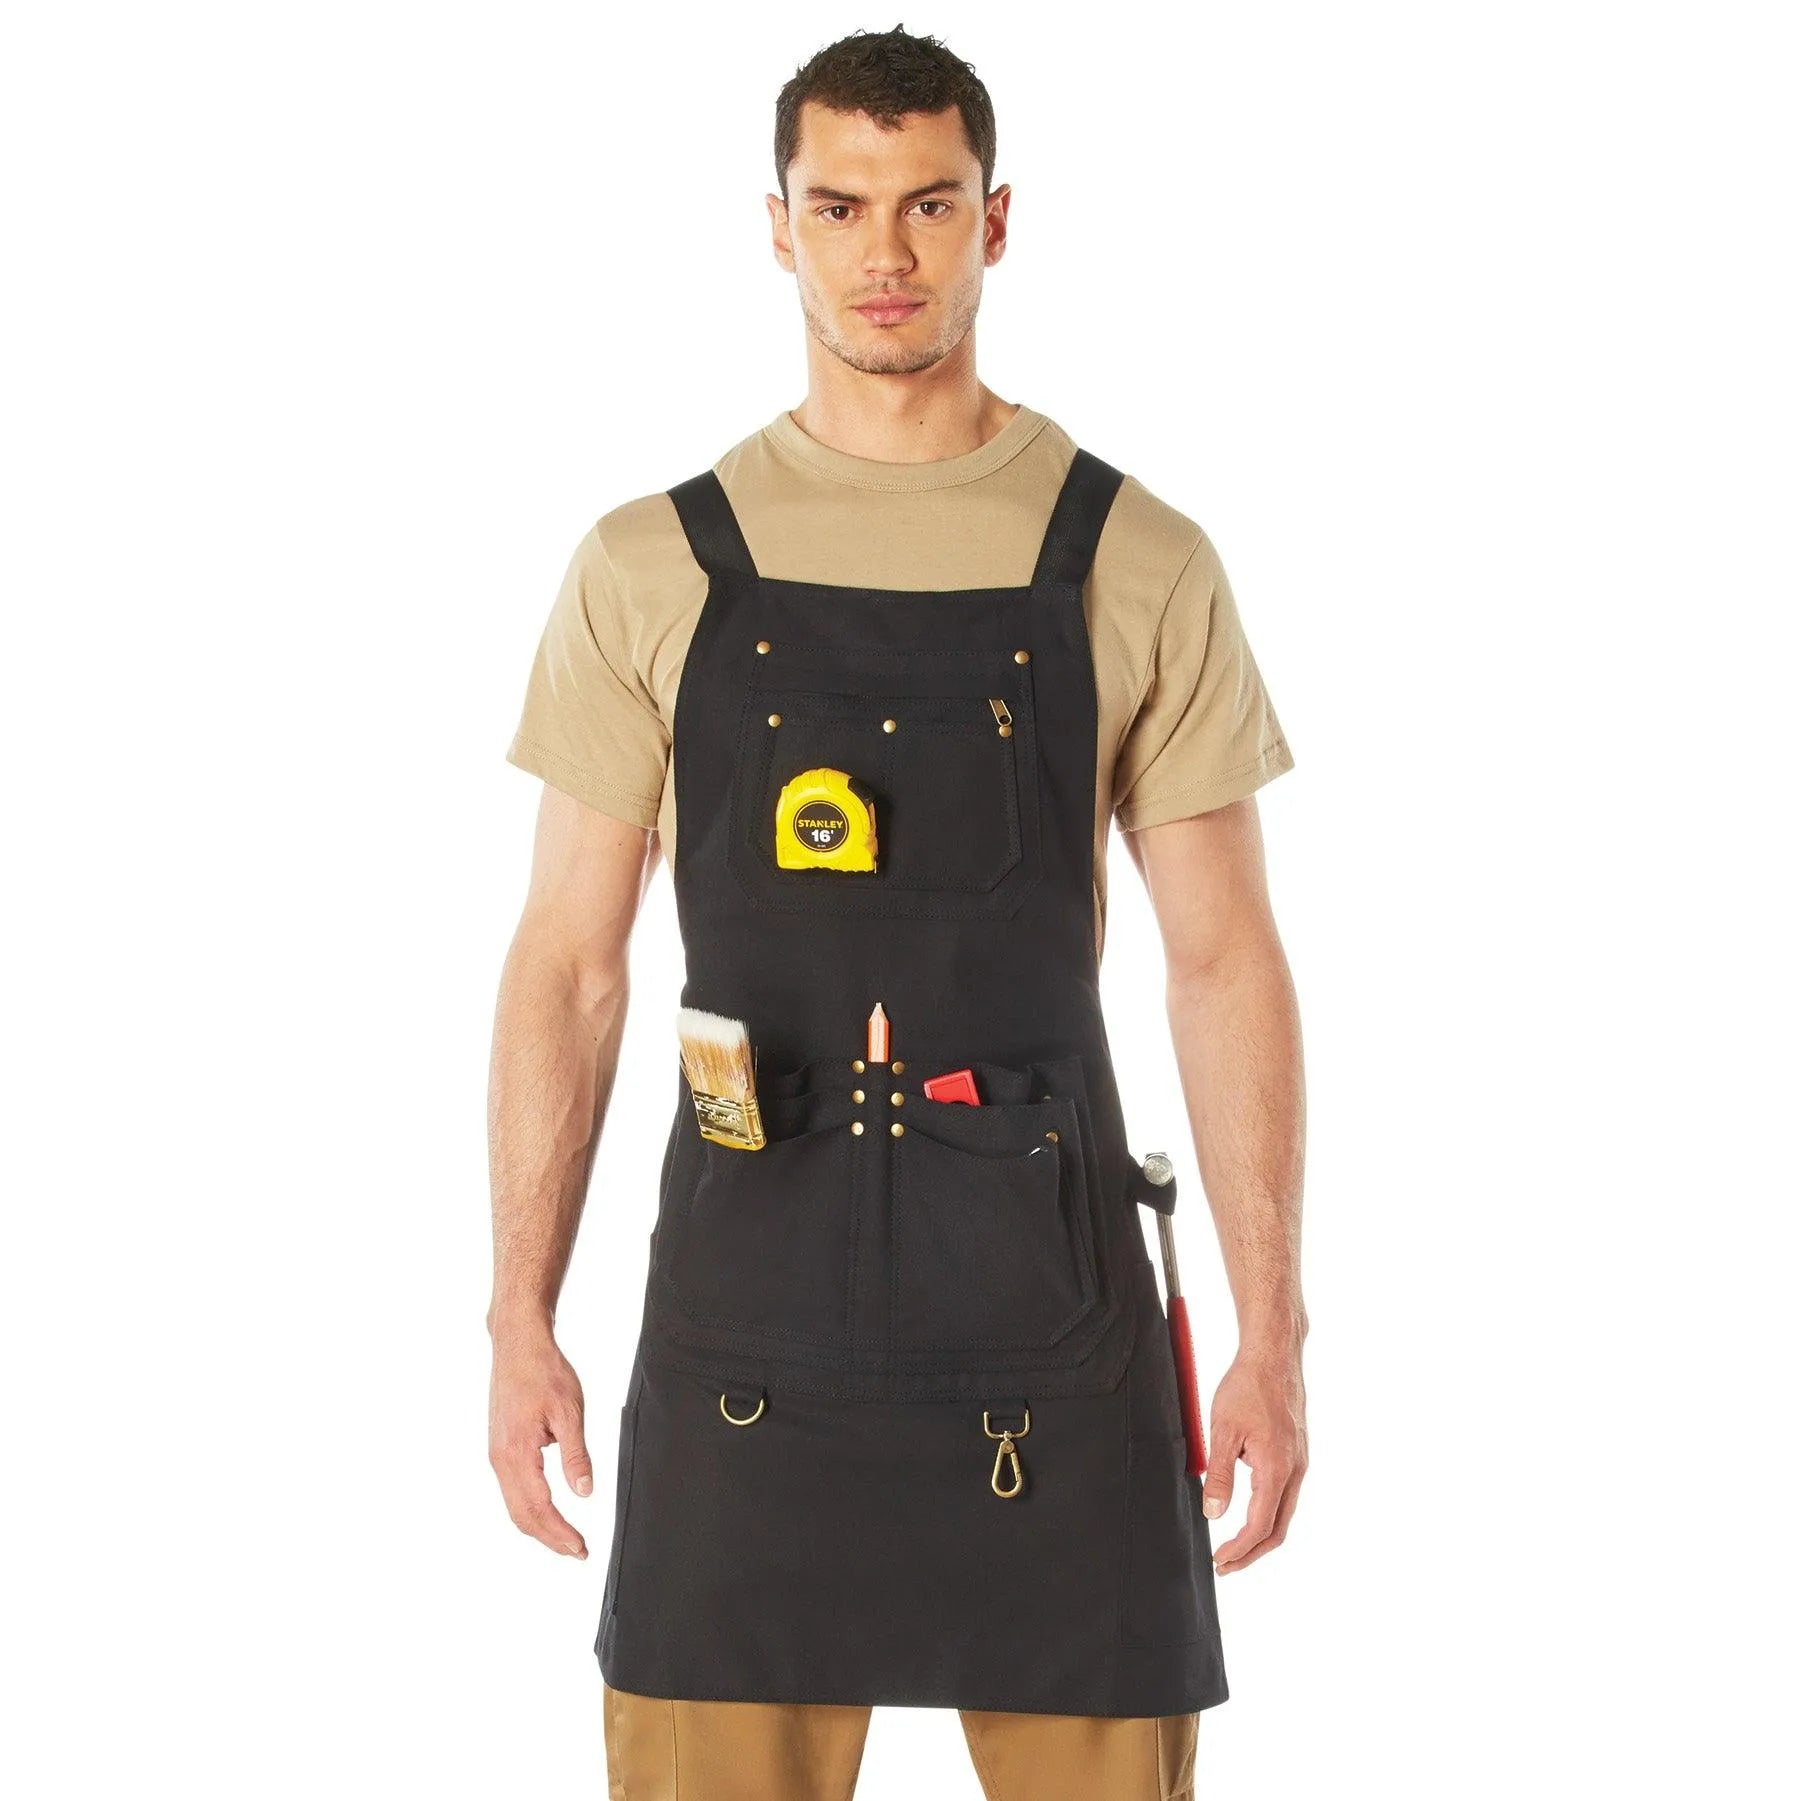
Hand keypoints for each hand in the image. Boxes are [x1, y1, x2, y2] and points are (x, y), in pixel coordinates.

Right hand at [488, 1327, 591, 1558]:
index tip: (581, 1549)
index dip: (560, 1533)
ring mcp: (497, 1454)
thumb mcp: (570, 1410)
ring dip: (539, 1526)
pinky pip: (512, 1489)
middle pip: (521, 1515)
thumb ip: (576, 1454)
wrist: (517, 1344)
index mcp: (517, 1453)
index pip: (538, 1508)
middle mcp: (500, 1459)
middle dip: (549, 1538)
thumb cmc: (544, 1371)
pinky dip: (530, 1507)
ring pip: (514, 1504)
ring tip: (567, 1538)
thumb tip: (584, 1492)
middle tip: (578, 1552)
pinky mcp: (499, 1447)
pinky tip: (548, 1509)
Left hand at [1202, 1347, 1307, 1573]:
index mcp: (1277, 1469)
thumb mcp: (1222, 1430)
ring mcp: (1300, 1462)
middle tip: (1225, 1565)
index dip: (1239, 1550)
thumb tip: (1214, 1514)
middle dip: (1252, 1553)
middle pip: (1278, 1529)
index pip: (1260, 1526)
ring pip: (1285, 1512)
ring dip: (1260, 1534)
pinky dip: (1268, 1511)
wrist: (1274, 1355)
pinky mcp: (1297, 1452)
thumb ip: (1220, 1475)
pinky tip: (1248, 1508)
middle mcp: (1296, 1470)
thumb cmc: (1247, 1387)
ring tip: (1234, 1545)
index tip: (1219, 1561)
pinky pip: (1286, 1494)